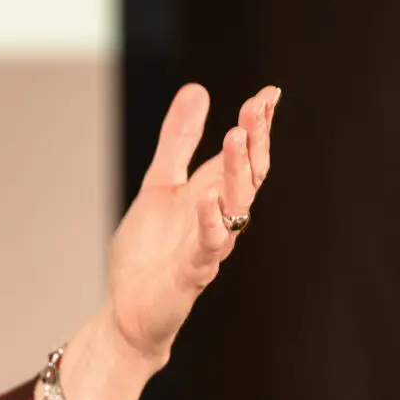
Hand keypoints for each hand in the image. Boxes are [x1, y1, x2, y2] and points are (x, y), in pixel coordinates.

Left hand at [104, 83, 280, 367]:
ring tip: (237, 134)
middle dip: (254, 141)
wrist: (128, 312)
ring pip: (237, 206)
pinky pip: (208, 244)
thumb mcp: (159, 184)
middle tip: (258, 106)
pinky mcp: (193, 272)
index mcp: (212, 196)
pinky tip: (208, 195)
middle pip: (248, 177)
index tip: (270, 93)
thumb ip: (177, 142)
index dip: (258, 126)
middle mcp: (219, 218)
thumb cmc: (149, 252)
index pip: (243, 156)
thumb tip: (198, 88)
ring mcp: (209, 246)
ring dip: (238, 171)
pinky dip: (210, 220)